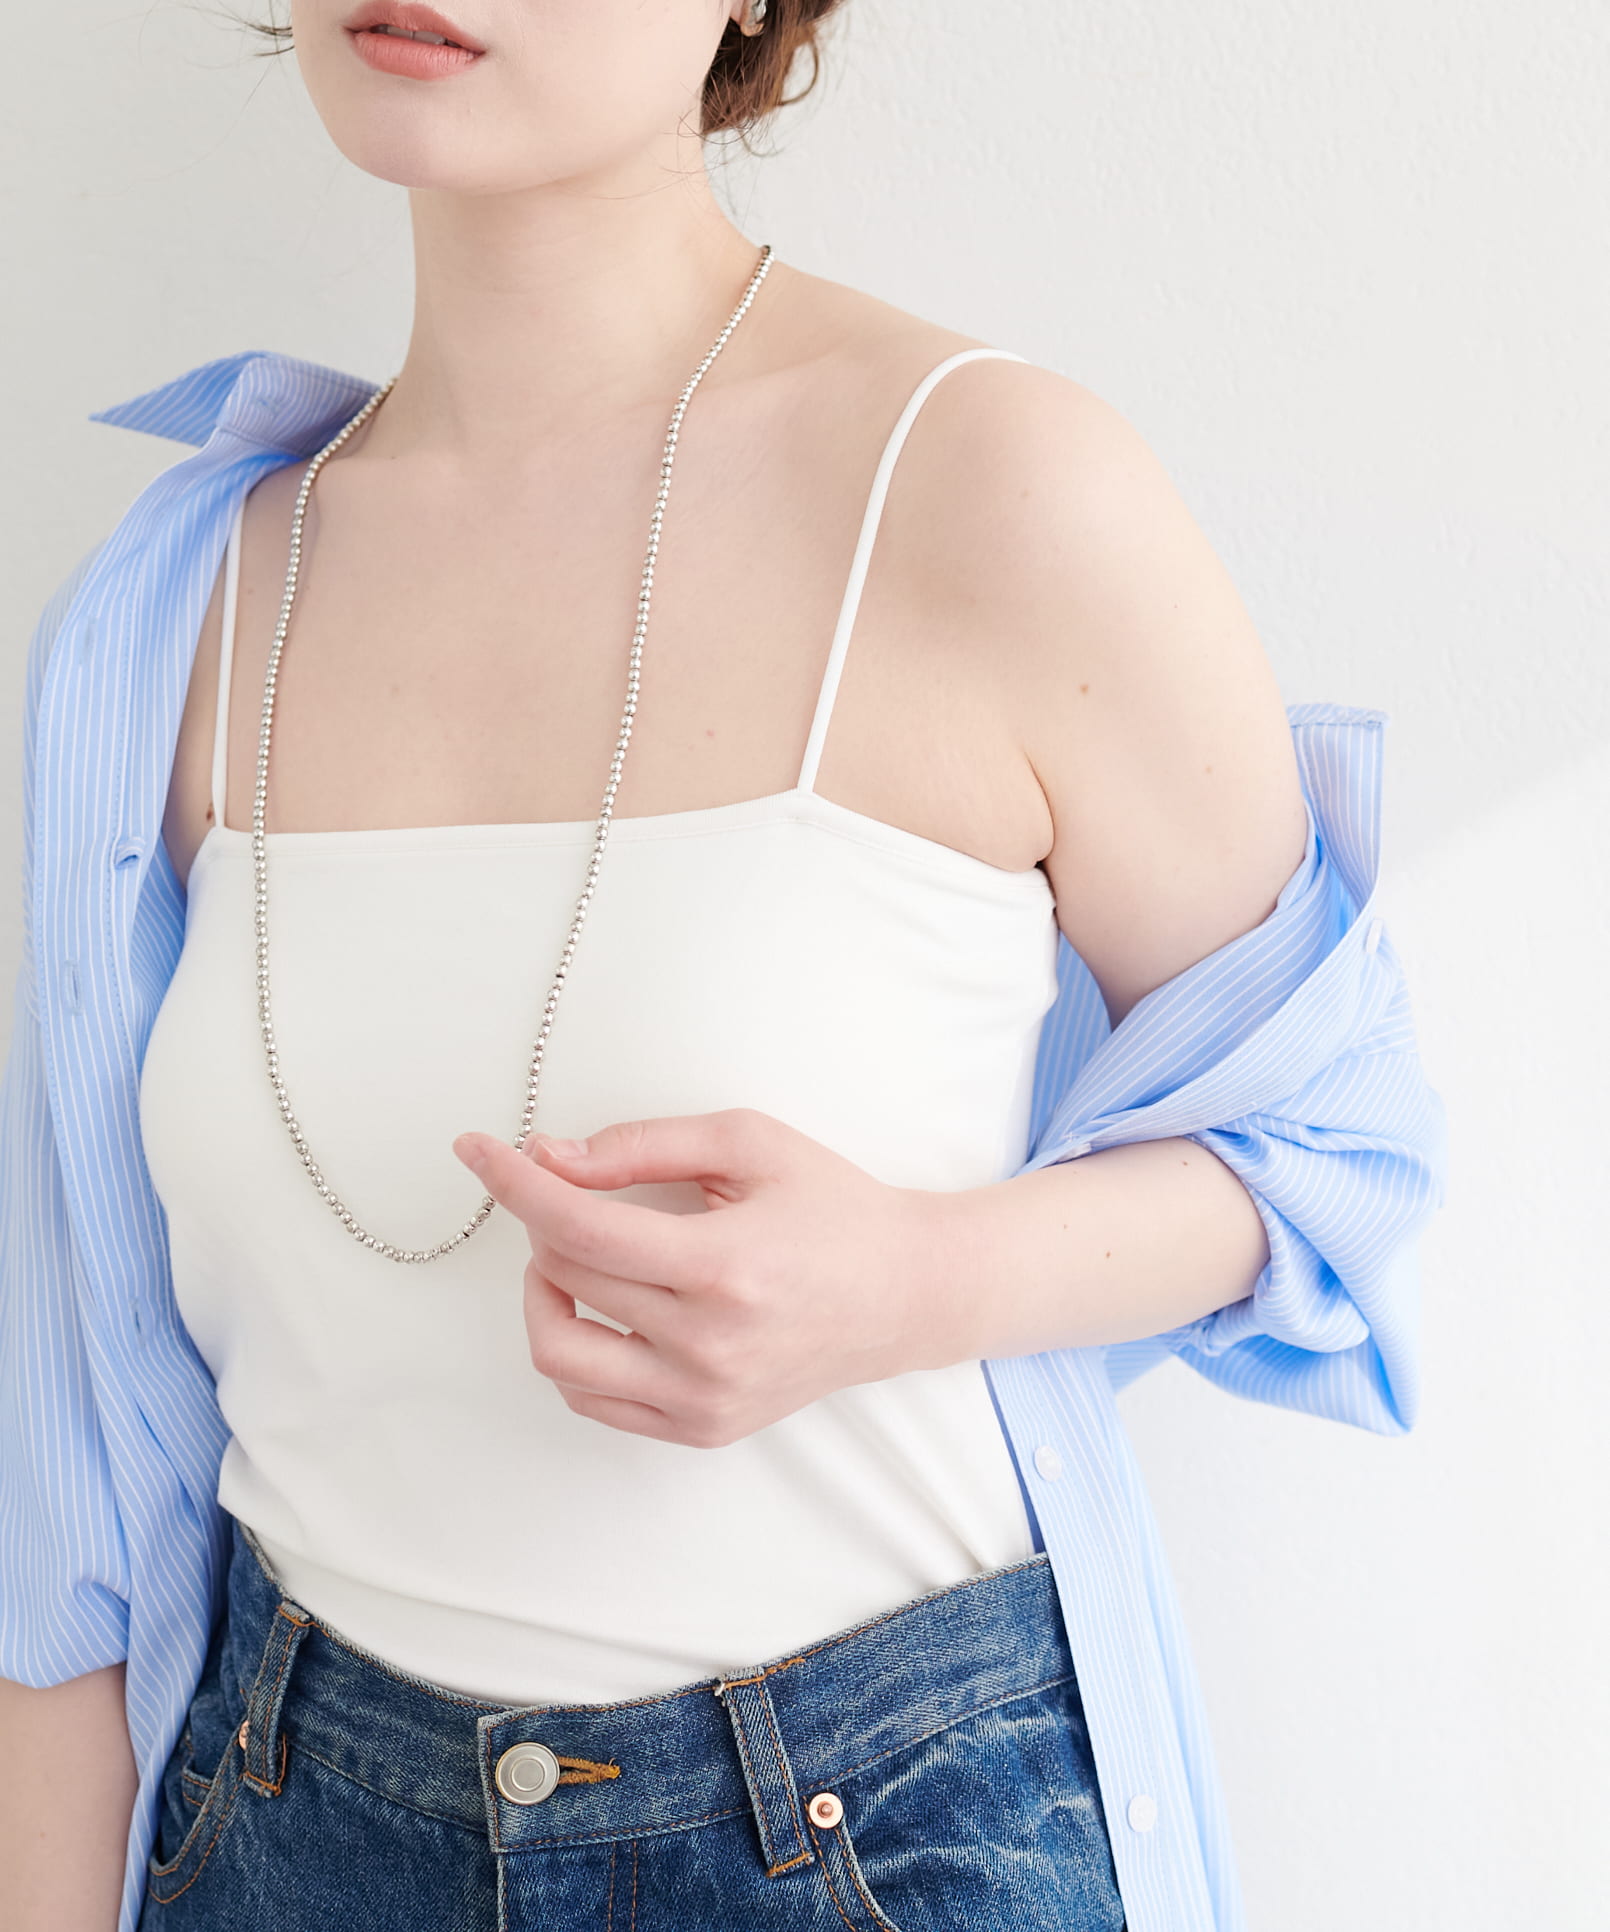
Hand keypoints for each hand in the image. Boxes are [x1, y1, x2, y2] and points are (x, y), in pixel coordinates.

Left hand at [451, 1109, 950, 1447]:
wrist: (904, 1294)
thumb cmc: (832, 1208)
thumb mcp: (748, 1143)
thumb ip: (643, 1144)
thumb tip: (551, 1158)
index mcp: (724, 1265)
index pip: (577, 1227)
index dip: (513, 1183)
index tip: (477, 1150)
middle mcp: (710, 1344)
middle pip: (564, 1278)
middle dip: (545, 1222)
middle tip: (571, 1192)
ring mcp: (703, 1398)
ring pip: (559, 1353)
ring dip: (544, 1293)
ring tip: (575, 1257)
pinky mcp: (701, 1429)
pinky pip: (592, 1398)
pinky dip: (575, 1346)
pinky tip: (604, 1306)